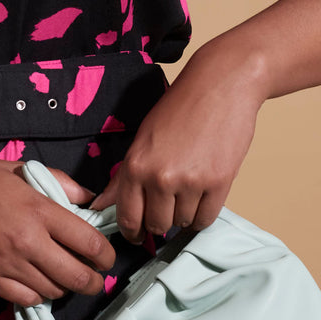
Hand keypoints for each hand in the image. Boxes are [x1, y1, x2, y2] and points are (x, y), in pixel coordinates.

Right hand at [0, 155, 115, 306]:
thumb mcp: (19, 170)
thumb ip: (59, 184)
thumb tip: (88, 200)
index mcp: (39, 210)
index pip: (90, 243)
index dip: (107, 255)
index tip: (108, 257)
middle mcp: (27, 241)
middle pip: (77, 276)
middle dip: (95, 281)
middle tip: (96, 278)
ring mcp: (7, 265)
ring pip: (53, 291)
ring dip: (65, 288)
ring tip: (64, 277)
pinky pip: (25, 300)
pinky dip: (38, 295)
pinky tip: (37, 283)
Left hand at [92, 47, 262, 240]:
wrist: (220, 85)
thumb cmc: (180, 107)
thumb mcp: (143, 138)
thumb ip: (122, 177)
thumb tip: (99, 205)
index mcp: (135, 165)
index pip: (127, 217)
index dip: (132, 231)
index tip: (137, 234)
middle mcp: (159, 177)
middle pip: (155, 225)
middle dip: (160, 220)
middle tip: (168, 203)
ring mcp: (190, 182)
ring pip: (182, 223)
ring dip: (184, 214)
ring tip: (188, 187)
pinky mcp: (218, 183)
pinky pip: (206, 219)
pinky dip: (203, 213)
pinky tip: (203, 195)